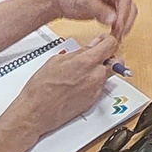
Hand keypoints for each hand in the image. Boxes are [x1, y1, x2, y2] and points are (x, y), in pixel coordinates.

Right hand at [3, 34, 117, 139]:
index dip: (108, 40)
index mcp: (85, 62)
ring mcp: (95, 90)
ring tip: (83, 70)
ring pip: (108, 74)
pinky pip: (100, 86)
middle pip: (115, 60)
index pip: (111, 44)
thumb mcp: (56, 60)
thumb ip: (79, 52)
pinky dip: (94, 82)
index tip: (103, 40)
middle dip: (107, 56)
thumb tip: (91, 46)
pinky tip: (80, 82)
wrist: (36, 112)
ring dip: (101, 69)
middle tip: (95, 55)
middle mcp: (95, 76)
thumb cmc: (41, 88)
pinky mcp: (93, 101)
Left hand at [44, 0, 137, 39]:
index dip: (123, 15)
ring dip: (123, 27)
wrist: (59, 0)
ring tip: (114, 36)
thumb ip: (100, 10)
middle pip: (130, 8)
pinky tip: (112, 35)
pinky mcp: (112, 9)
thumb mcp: (84, 1)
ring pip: (128, 15)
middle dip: (124, 22)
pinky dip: (118, 28)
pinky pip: (121, 20)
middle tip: (117, 34)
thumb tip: (114, 19)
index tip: (118, 26)